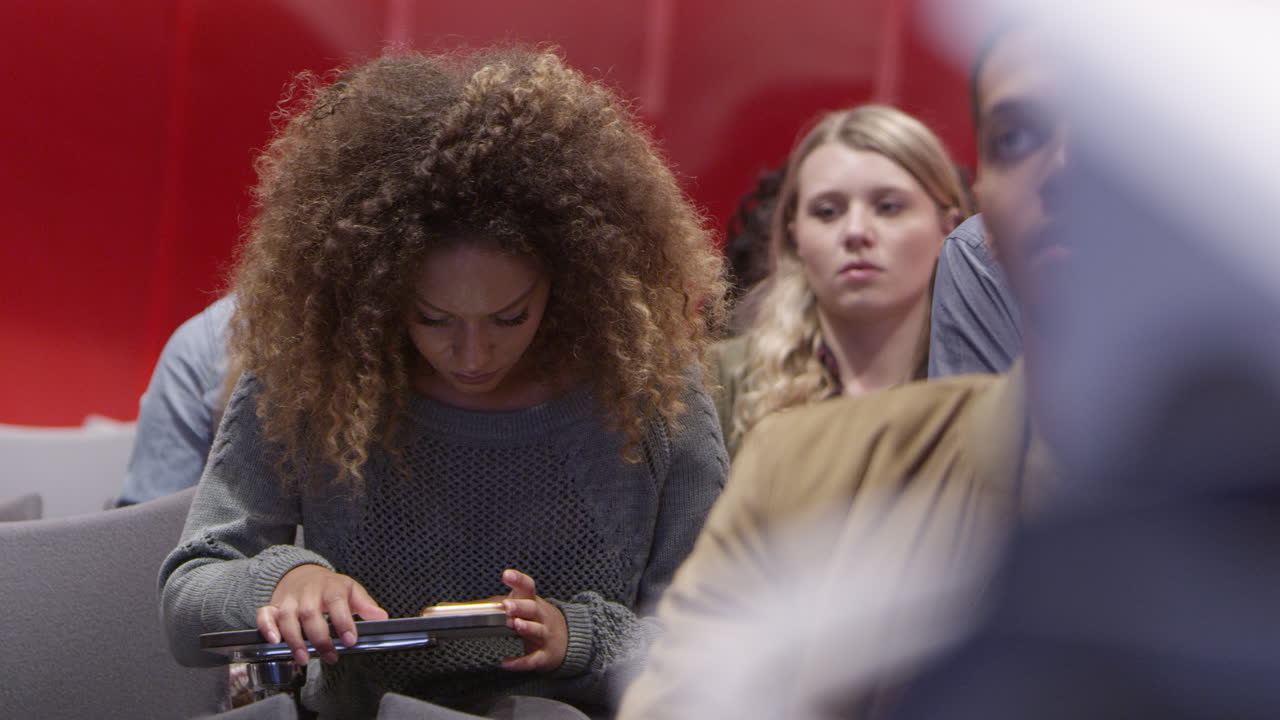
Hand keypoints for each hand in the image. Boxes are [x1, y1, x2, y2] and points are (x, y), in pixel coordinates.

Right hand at [256, 564, 387, 665]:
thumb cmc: (329, 587)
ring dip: (294, 639)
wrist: (302, 574)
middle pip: (310, 614)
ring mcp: (289, 599)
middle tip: (330, 656)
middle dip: (320, 638)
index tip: (350, 640)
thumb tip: (381, 618)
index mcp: (330, 587)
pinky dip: (266, 627)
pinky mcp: (274, 606)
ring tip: (304, 657)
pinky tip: (274, 641)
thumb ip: (365, 605)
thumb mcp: (351, 590)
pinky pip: (265, 615)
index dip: (343, 622)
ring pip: (287, 617)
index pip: (337, 603)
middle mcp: (308, 593)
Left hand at [499, 569, 567, 672]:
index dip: (518, 580)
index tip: (507, 575)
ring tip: (516, 625)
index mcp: (533, 602)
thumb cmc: (536, 619)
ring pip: (537, 630)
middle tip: (508, 605)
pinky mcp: (544, 655)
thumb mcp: (524, 606)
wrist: (566, 638)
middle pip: (532, 609)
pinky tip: (506, 663)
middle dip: (520, 606)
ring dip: (526, 628)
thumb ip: (499, 603)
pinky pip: (532, 659)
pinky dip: (520, 662)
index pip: (527, 587)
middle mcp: (540, 616)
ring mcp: (545, 635)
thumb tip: (461, 605)